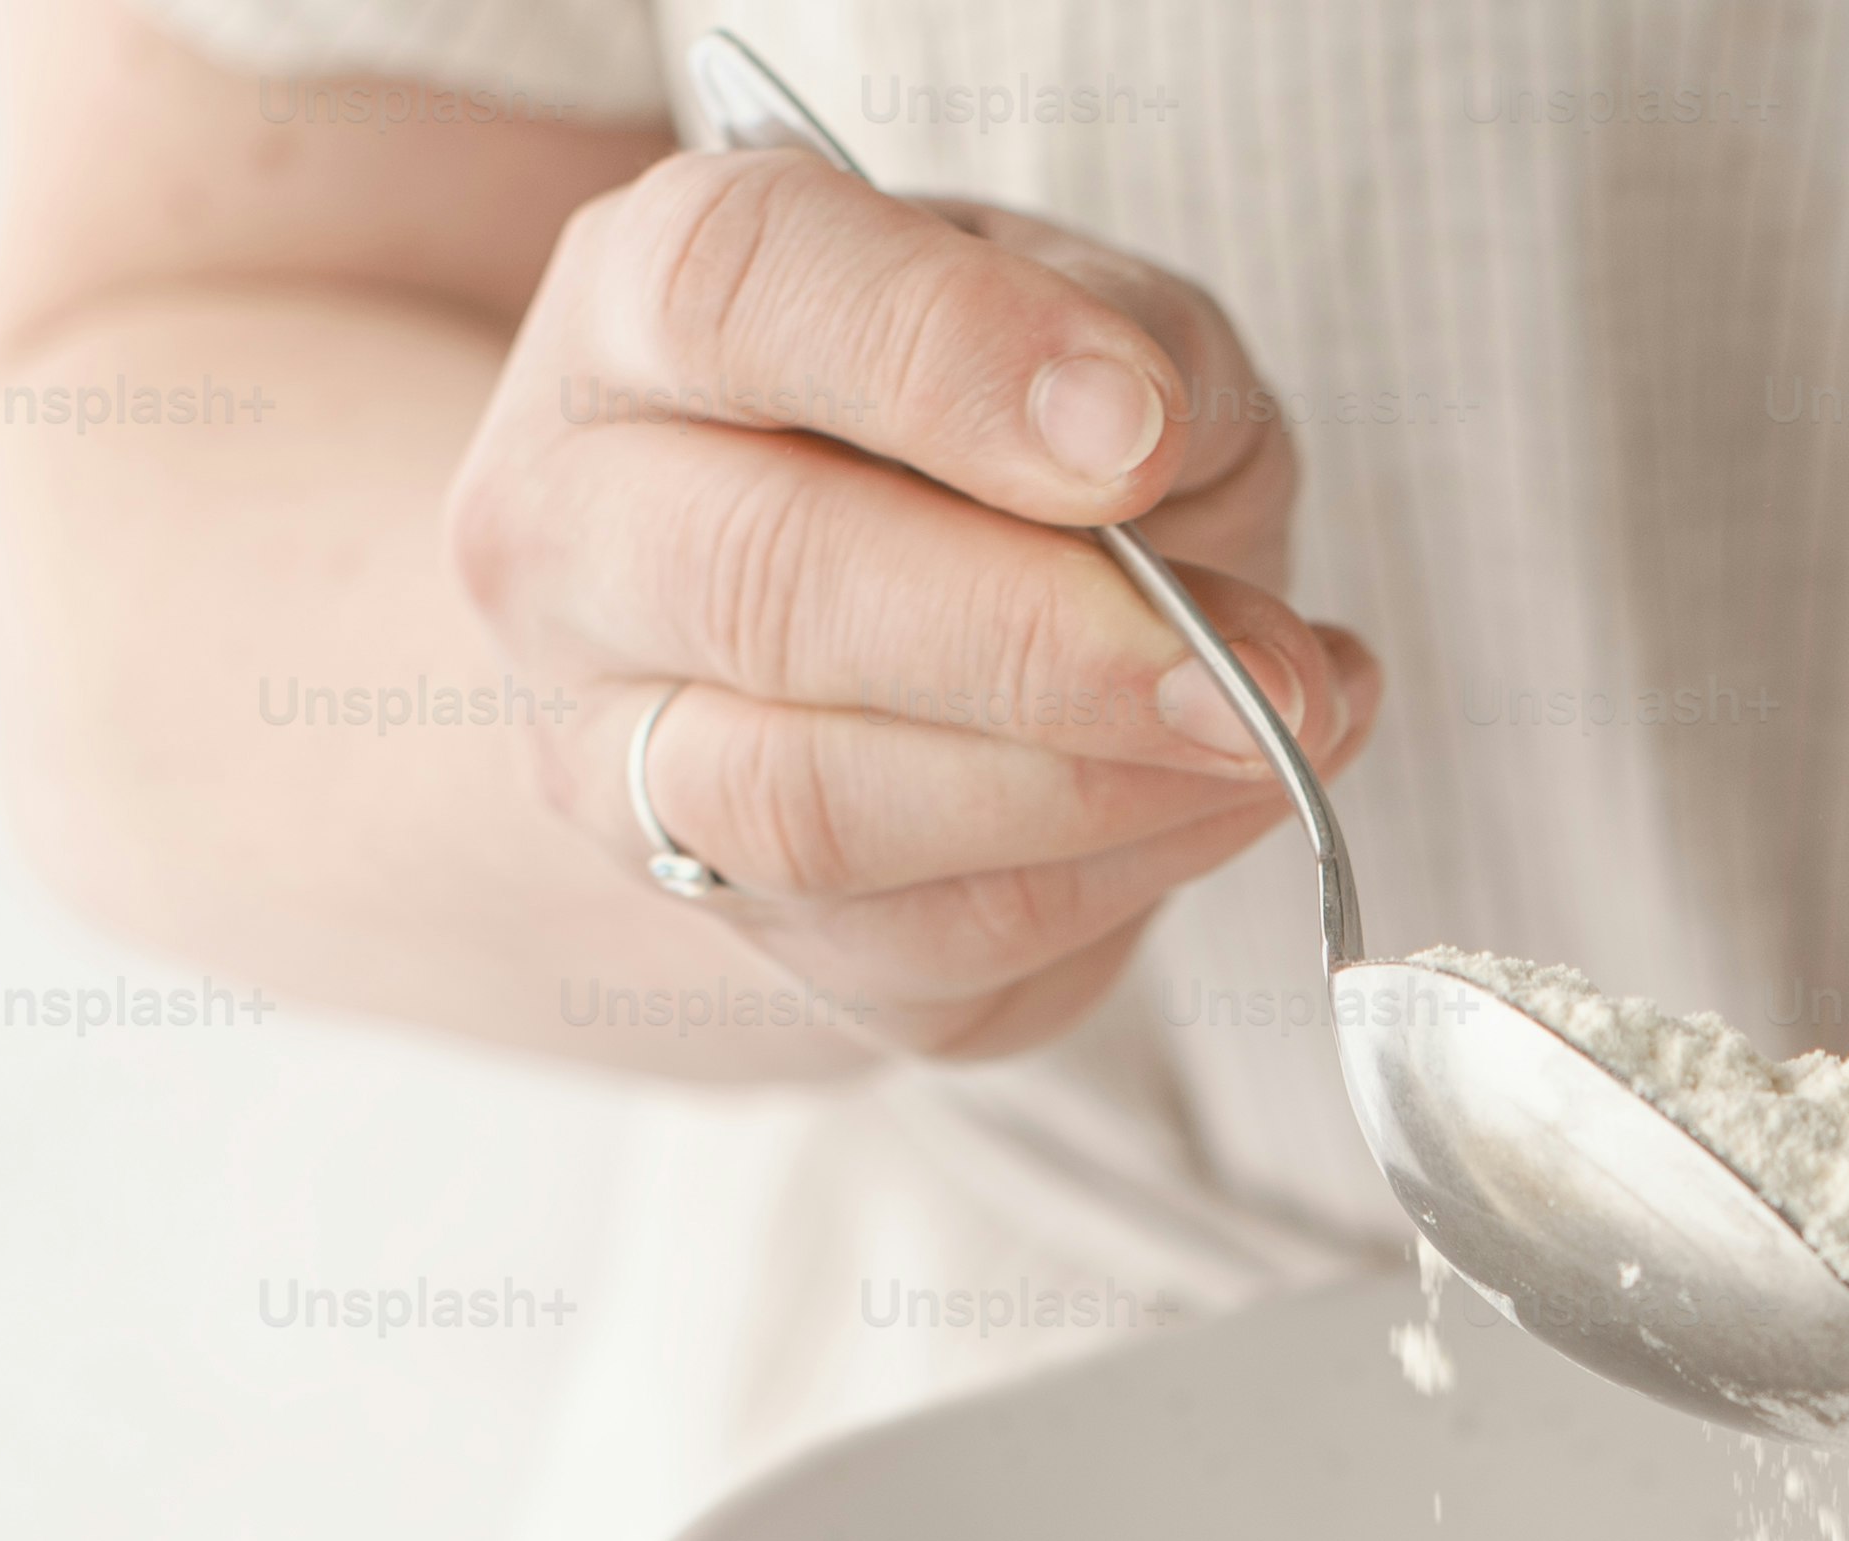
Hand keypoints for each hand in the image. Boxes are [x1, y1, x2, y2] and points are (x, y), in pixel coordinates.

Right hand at [445, 153, 1379, 1060]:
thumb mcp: (1076, 309)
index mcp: (637, 312)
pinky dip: (1114, 880)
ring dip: (1087, 790)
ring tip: (1276, 733)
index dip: (945, 359)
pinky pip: (925, 942)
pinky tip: (1229, 800)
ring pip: (816, 807)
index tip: (1137, 435)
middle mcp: (572, 534)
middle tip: (1249, 670)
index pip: (733, 289)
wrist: (851, 632)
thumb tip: (1148, 446)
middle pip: (758, 584)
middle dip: (1036, 640)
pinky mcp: (736, 929)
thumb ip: (1129, 341)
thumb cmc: (978, 435)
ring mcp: (615, 758)